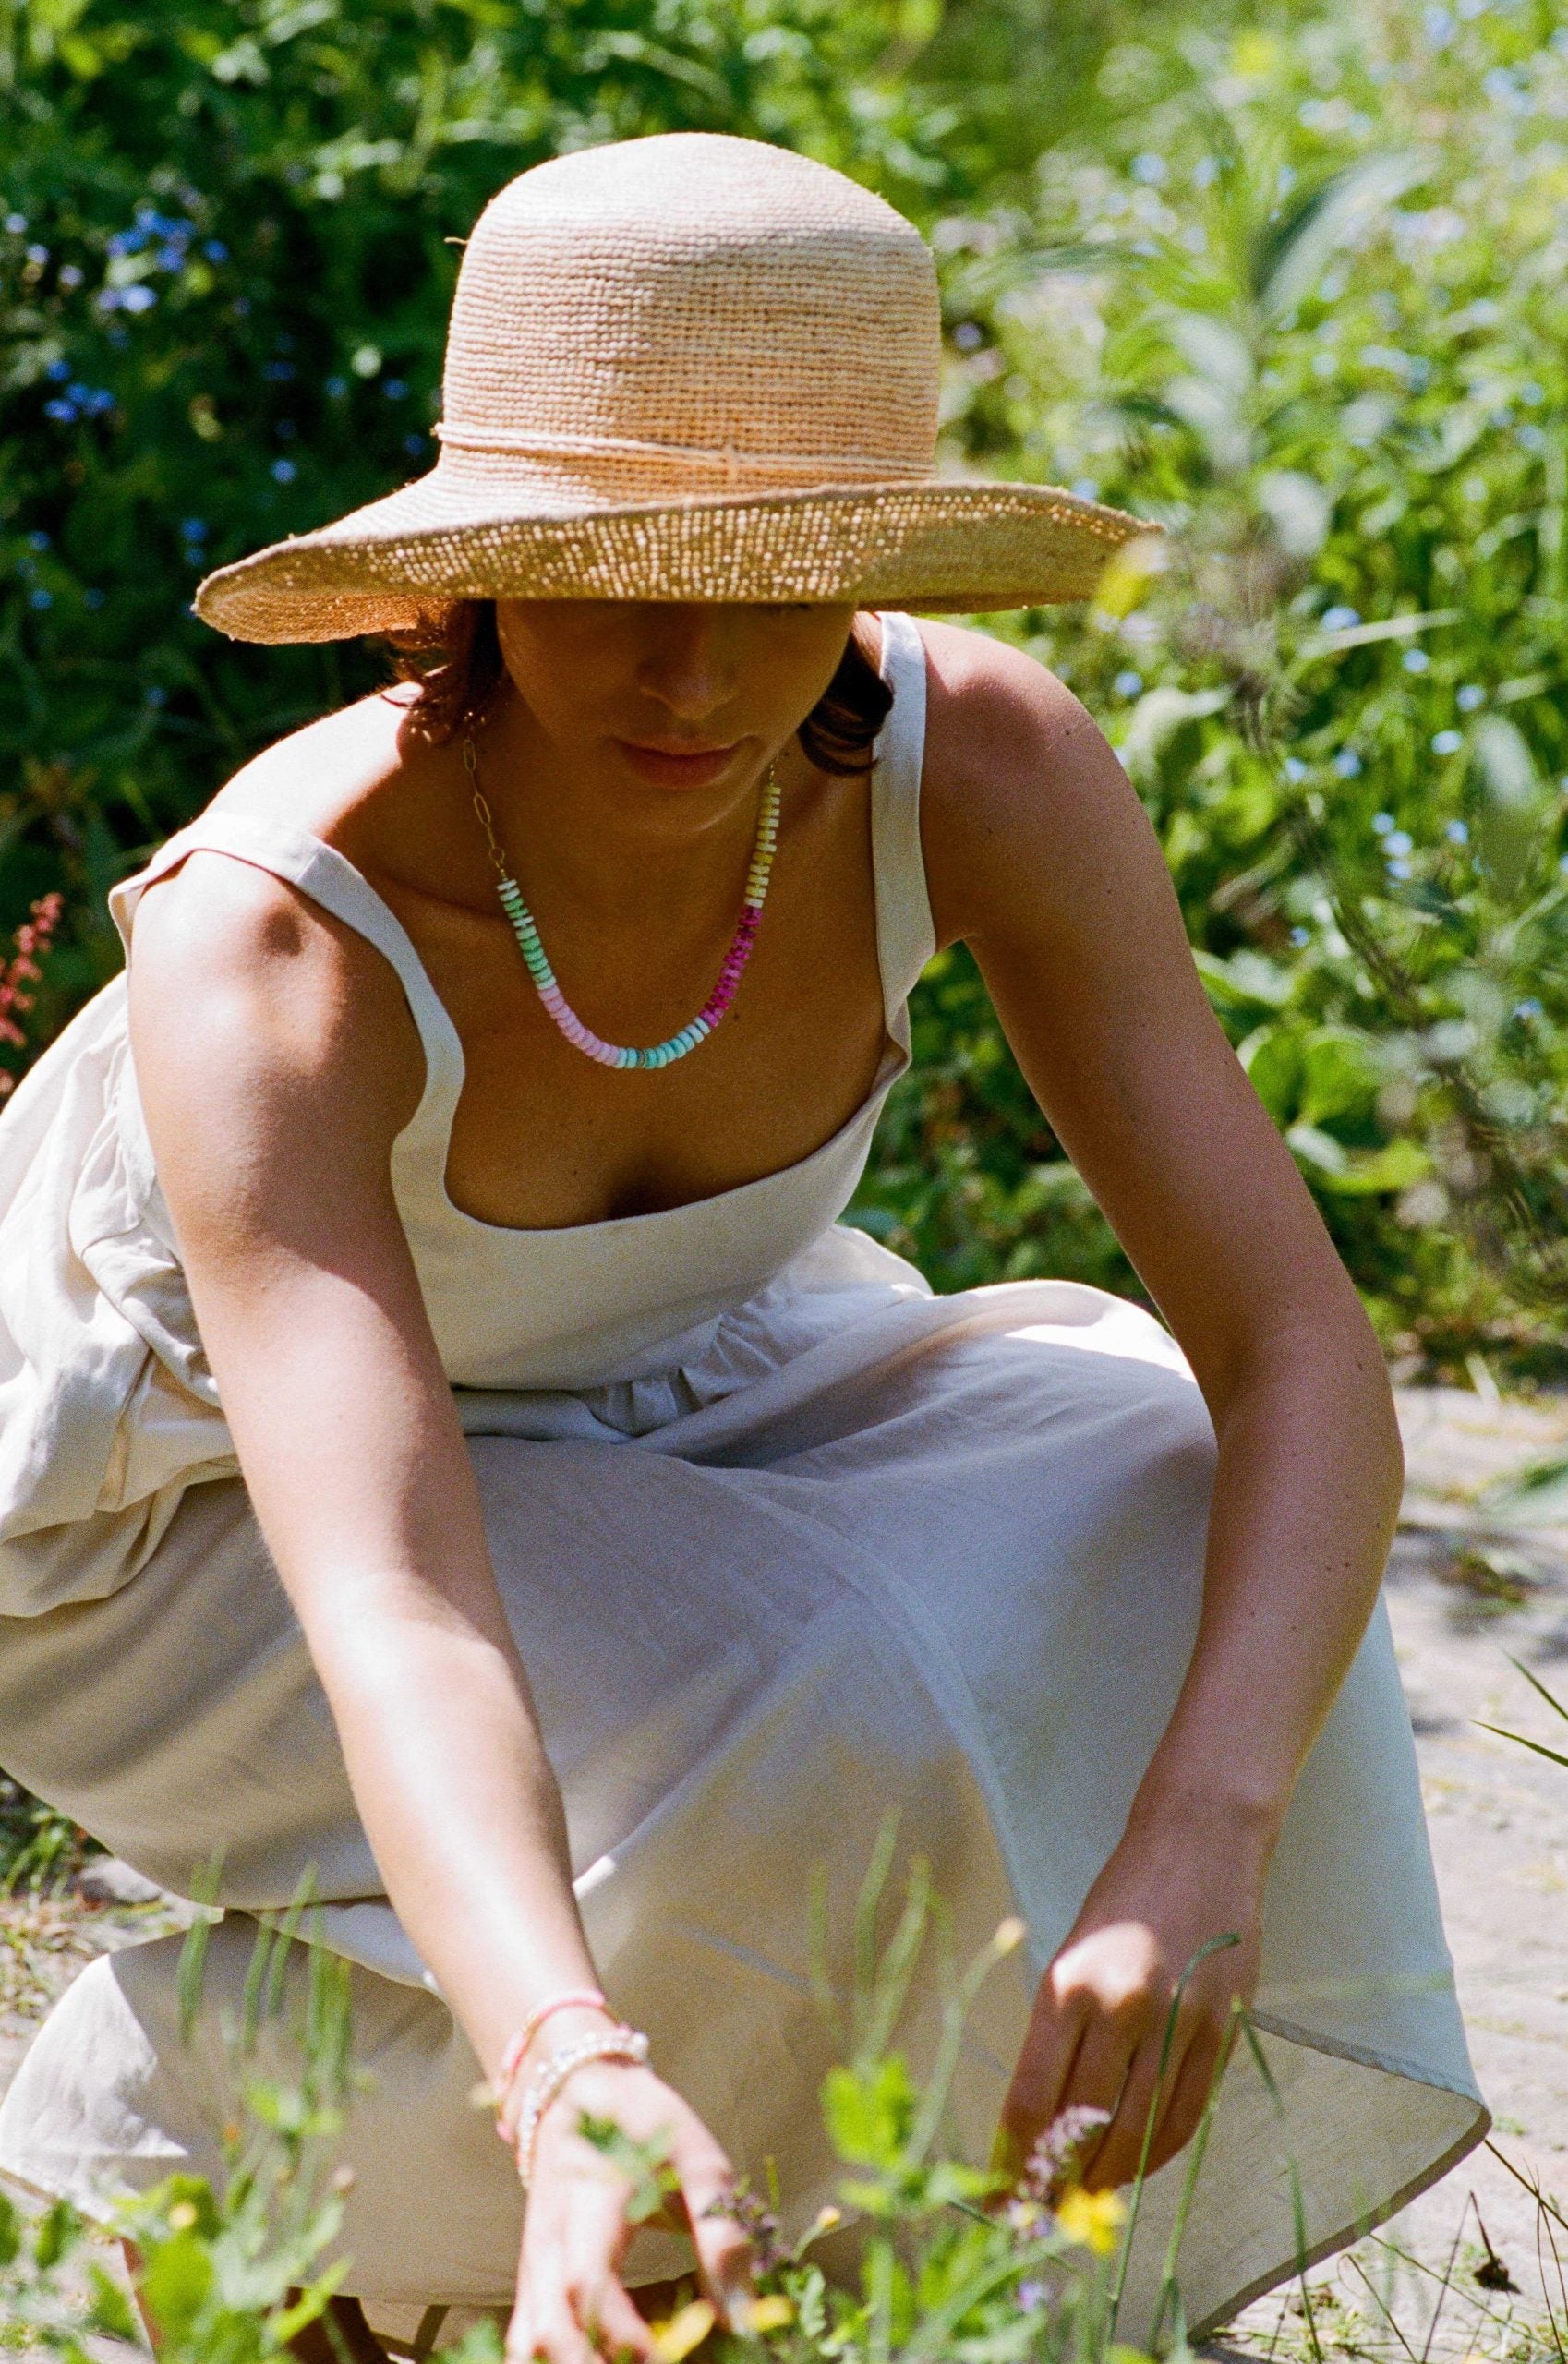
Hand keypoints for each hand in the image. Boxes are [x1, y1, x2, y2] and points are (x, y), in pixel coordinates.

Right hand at [506, 2058, 752, 2363]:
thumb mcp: (697, 2158)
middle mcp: (550, 2241)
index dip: (625, 2334)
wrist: (577, 2090)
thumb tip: (742, 2315)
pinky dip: (548, 2363)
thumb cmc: (645, 2123)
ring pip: (526, 2342)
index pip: (589, 2282)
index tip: (671, 2356)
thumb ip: (721, 2232)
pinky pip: (522, 2338)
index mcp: (590, 2204)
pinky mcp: (530, 2278)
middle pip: (548, 2330)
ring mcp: (533, 2263)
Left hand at [997, 1807, 1267, 2194]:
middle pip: (1084, 2125)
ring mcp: (1175, 2021)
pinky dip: (1158, 2152)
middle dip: (1057, 2180)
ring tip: (1085, 2202)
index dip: (1013, 2161)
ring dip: (1109, 2177)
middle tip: (1040, 2215)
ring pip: (1138, 2130)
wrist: (1199, 1843)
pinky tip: (1137, 2166)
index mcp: (1067, 1984)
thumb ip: (1059, 2032)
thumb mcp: (1070, 1953)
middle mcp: (1120, 2006)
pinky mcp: (1220, 2029)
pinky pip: (1185, 2114)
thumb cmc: (1121, 1897)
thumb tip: (1042, 2121)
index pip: (1032, 2098)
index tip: (999, 2199)